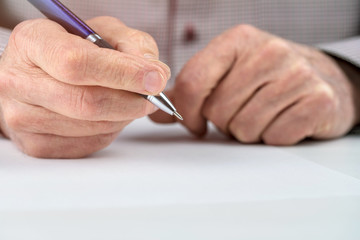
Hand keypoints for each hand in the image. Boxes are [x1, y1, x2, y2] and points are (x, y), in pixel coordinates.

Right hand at [0, 16, 169, 157]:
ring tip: (128, 101)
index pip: (77, 64)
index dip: (122, 73)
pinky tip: (110, 114)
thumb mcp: (102, 31)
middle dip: (132, 102)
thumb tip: (156, 74)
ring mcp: (22, 118)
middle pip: (87, 103)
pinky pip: (89, 144)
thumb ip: (132, 44)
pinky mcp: (35, 144)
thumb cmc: (71, 50)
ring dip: (123, 116)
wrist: (37, 75)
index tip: (155, 78)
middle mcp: (18, 82)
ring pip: (93, 127)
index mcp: (31, 43)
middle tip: (153, 96)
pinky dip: (111, 130)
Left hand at [151, 25, 359, 144]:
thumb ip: (191, 91)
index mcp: (238, 40)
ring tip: (262, 115)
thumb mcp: (228, 72)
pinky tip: (282, 120)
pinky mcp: (318, 100)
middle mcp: (268, 51)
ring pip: (243, 128)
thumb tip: (155, 111)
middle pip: (217, 110)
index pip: (192, 82)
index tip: (194, 123)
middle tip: (240, 112)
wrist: (322, 78)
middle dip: (223, 122)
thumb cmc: (266, 78)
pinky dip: (272, 137)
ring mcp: (297, 74)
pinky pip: (273, 137)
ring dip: (247, 131)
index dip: (186, 111)